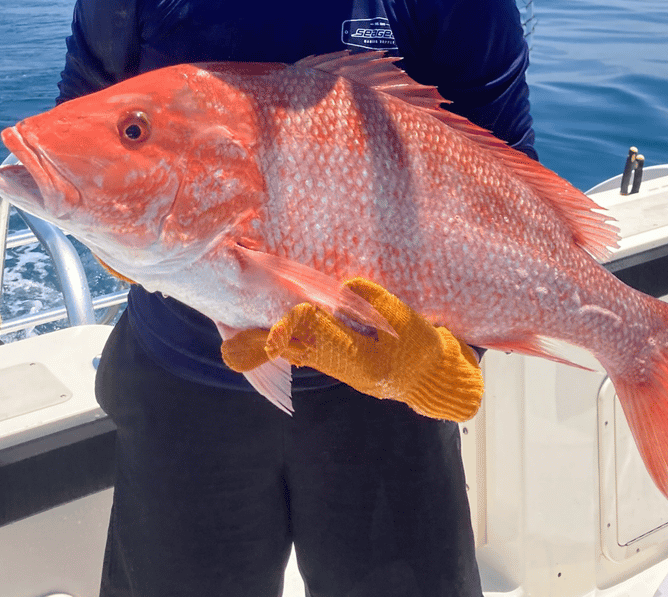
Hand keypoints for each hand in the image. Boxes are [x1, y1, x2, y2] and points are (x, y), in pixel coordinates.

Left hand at [220, 277, 482, 421]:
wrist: (436, 380)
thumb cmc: (425, 350)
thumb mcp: (407, 321)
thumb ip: (373, 302)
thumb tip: (343, 288)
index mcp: (361, 359)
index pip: (316, 333)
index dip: (296, 320)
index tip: (278, 311)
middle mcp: (344, 369)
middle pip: (297, 349)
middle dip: (268, 342)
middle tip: (230, 347)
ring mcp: (341, 370)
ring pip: (300, 353)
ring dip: (276, 343)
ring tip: (239, 342)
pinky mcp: (343, 366)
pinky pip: (311, 353)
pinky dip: (293, 342)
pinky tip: (277, 335)